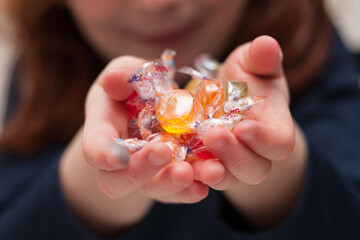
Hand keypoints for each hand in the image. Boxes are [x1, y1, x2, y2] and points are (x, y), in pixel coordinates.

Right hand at [82, 56, 207, 203]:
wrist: (151, 107)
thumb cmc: (132, 89)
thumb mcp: (126, 73)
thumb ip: (121, 74)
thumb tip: (115, 80)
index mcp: (102, 133)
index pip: (94, 149)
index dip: (102, 155)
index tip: (119, 158)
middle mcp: (121, 162)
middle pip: (119, 181)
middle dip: (141, 171)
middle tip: (164, 153)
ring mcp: (147, 174)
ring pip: (152, 190)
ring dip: (172, 184)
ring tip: (192, 172)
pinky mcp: (171, 177)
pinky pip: (179, 191)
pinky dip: (193, 188)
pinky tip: (210, 177)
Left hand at [192, 36, 306, 228]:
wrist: (226, 99)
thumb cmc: (245, 80)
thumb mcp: (252, 64)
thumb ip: (261, 58)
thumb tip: (267, 45)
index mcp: (274, 128)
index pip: (280, 143)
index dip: (265, 140)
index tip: (243, 126)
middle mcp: (256, 153)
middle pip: (255, 168)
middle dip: (234, 156)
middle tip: (212, 135)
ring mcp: (231, 165)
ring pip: (228, 179)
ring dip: (211, 174)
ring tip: (192, 164)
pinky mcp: (207, 167)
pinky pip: (200, 179)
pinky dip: (189, 177)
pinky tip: (174, 168)